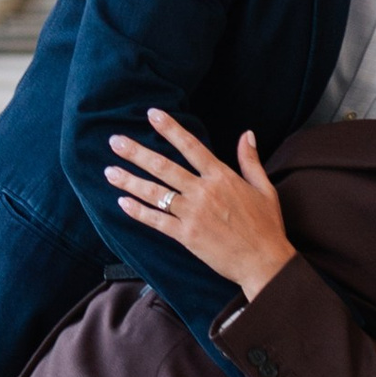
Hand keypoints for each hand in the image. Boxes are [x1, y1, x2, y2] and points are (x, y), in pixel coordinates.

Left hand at [103, 110, 291, 299]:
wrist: (264, 262)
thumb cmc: (266, 226)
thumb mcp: (264, 188)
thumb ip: (250, 160)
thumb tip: (246, 134)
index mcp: (222, 177)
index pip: (191, 146)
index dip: (170, 129)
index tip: (152, 114)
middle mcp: (203, 191)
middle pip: (164, 167)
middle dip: (137, 153)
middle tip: (115, 141)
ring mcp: (193, 214)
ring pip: (155, 193)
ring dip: (130, 181)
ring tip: (109, 171)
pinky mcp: (187, 235)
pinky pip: (157, 221)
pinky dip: (138, 212)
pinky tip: (122, 203)